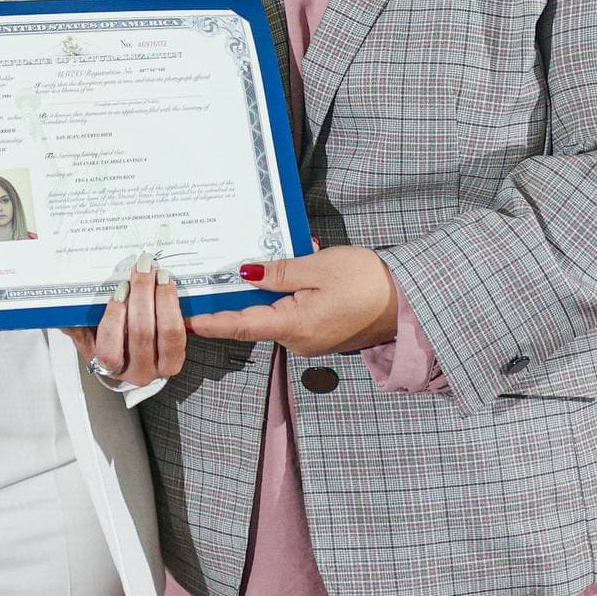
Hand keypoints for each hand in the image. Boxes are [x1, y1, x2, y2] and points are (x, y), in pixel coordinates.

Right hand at [62, 253, 185, 389]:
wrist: (136, 357)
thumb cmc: (109, 341)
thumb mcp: (88, 335)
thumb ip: (76, 325)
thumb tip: (60, 314)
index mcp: (111, 367)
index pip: (110, 350)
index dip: (115, 318)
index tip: (119, 290)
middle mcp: (138, 372)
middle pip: (142, 333)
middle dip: (142, 294)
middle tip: (142, 267)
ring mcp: (162, 367)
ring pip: (167, 332)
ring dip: (164, 298)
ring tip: (160, 275)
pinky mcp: (180, 355)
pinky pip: (185, 332)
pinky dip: (185, 311)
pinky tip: (176, 289)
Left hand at [187, 249, 399, 357]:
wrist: (410, 303)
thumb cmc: (367, 283)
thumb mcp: (318, 268)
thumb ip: (279, 272)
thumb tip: (246, 273)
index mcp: (293, 326)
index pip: (241, 324)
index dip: (211, 322)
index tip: (186, 320)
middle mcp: (298, 340)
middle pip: (258, 316)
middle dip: (248, 289)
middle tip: (235, 263)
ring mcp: (312, 339)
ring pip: (279, 310)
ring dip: (277, 285)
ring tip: (291, 255)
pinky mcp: (323, 333)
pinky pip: (297, 311)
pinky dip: (294, 290)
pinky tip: (306, 265)